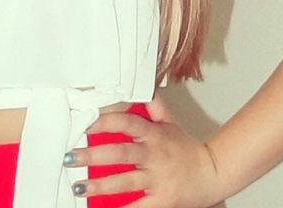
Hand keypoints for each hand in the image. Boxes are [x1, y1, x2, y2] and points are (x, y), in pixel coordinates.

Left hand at [64, 95, 222, 206]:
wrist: (212, 174)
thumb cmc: (187, 149)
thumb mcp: (170, 123)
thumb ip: (154, 106)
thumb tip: (141, 86)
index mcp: (154, 134)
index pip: (128, 122)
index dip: (106, 121)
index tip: (85, 122)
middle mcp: (154, 155)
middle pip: (121, 153)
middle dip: (93, 155)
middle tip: (70, 156)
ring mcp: (158, 179)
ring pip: (125, 181)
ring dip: (100, 184)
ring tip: (78, 186)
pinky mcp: (162, 200)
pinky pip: (139, 207)